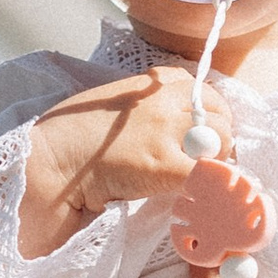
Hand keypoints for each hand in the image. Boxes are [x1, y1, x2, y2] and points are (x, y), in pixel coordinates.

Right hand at [19, 67, 227, 258]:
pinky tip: (195, 195)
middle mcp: (167, 100)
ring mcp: (169, 131)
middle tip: (203, 163)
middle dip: (219, 139)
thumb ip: (151, 104)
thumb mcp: (117, 102)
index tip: (201, 138)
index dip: (209, 118)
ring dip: (216, 162)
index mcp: (155, 82)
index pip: (206, 93)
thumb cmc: (75, 135)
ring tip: (196, 179)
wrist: (54, 161)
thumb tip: (183, 121)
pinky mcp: (167, 165)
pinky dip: (210, 185)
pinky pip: (209, 174)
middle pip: (221, 115)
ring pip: (223, 142)